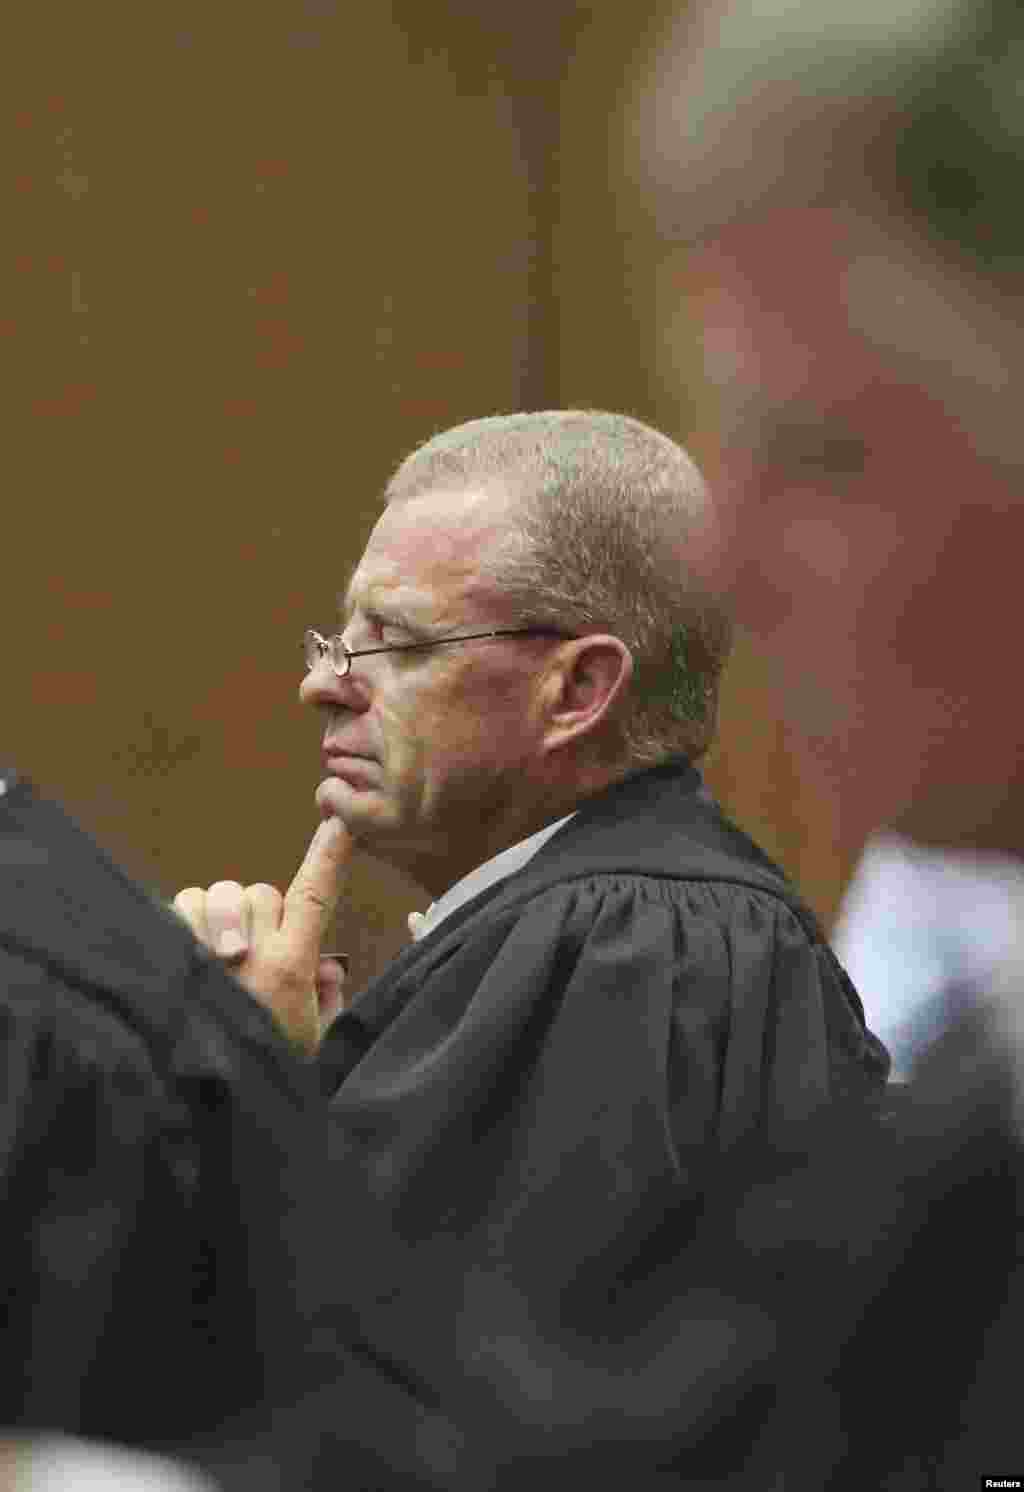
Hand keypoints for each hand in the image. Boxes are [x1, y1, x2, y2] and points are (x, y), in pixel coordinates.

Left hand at [173, 817, 356, 1054]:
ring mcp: (210, 951)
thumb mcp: (314, 1039)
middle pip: (260, 892)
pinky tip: (184, 952)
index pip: (316, 894)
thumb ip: (328, 996)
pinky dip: (181, 921)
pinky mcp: (174, 956)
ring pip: (216, 894)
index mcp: (293, 964)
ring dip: (216, 915)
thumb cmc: (267, 1071)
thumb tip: (329, 964)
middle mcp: (255, 950)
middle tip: (247, 955)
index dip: (329, 855)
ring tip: (214, 954)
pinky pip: (176, 910)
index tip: (339, 824)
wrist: (211, 1105)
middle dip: (255, 913)